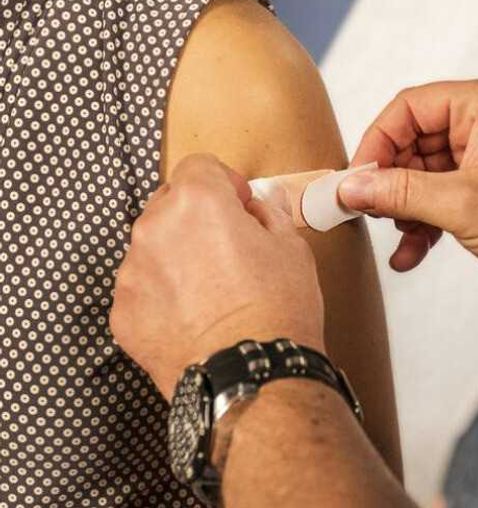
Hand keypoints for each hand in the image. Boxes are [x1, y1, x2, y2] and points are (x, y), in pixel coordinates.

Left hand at [110, 154, 326, 399]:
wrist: (250, 375)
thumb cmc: (277, 310)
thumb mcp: (292, 249)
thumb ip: (268, 215)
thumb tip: (261, 204)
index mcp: (197, 203)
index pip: (198, 166)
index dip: (224, 182)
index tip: (240, 204)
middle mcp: (153, 229)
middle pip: (169, 204)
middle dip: (196, 218)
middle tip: (231, 249)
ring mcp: (131, 274)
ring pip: (152, 248)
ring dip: (177, 257)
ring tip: (214, 291)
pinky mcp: (122, 313)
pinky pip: (142, 290)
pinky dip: (163, 296)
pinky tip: (196, 317)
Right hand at [337, 78, 477, 297]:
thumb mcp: (461, 206)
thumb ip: (400, 192)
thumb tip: (350, 186)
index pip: (412, 106)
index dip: (378, 141)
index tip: (355, 178)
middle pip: (415, 139)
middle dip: (391, 180)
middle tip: (367, 210)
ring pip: (425, 172)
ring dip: (405, 206)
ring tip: (397, 235)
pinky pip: (442, 194)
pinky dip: (424, 222)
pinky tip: (410, 255)